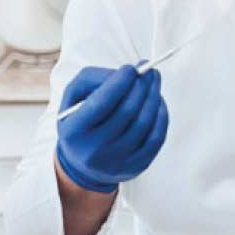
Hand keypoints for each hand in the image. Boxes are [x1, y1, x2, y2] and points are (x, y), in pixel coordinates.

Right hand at [55, 65, 169, 193]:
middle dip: (141, 86)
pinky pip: (156, 138)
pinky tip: (157, 103)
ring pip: (144, 123)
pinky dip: (161, 116)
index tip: (131, 68)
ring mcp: (116, 162)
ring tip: (153, 82)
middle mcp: (94, 150)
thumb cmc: (79, 121)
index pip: (102, 103)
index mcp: (74, 131)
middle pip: (127, 111)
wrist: (82, 164)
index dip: (120, 82)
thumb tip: (127, 74)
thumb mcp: (74, 98)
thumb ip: (93, 78)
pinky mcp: (135, 167)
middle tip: (148, 70)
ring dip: (153, 97)